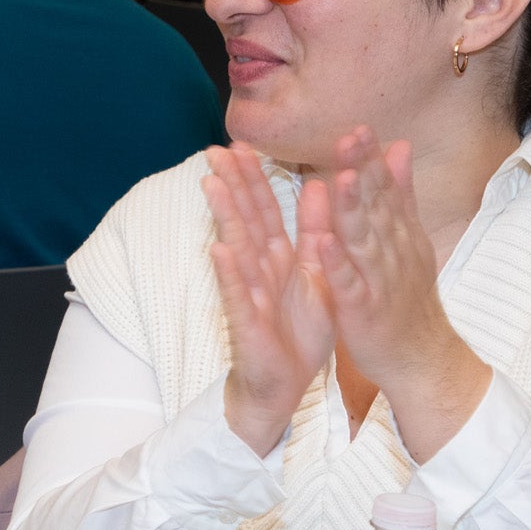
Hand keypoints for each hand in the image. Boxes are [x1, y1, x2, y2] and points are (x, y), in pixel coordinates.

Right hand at [201, 143, 331, 455]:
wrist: (286, 385)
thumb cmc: (297, 331)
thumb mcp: (315, 273)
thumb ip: (314, 231)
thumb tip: (318, 185)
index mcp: (278, 258)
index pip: (264, 210)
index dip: (254, 178)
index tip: (242, 144)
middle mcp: (258, 270)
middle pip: (245, 221)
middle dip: (232, 186)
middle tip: (216, 150)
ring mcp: (248, 295)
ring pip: (236, 250)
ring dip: (224, 218)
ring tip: (212, 185)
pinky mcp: (246, 323)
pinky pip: (237, 296)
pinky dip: (228, 274)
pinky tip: (218, 250)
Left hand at [296, 128, 486, 430]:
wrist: (422, 358)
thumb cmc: (407, 297)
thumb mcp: (408, 241)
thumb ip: (400, 195)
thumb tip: (398, 147)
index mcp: (398, 234)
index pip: (384, 189)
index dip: (371, 158)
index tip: (359, 126)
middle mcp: (392, 251)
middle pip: (377, 206)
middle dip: (364, 171)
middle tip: (352, 134)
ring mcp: (379, 280)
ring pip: (365, 240)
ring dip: (353, 210)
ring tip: (341, 178)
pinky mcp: (364, 309)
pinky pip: (349, 284)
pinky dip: (339, 264)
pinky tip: (326, 243)